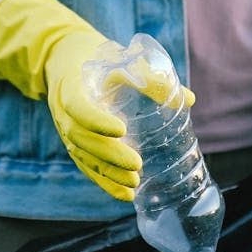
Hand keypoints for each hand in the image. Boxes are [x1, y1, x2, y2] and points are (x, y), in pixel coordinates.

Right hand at [0, 0, 193, 200]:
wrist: (63, 60)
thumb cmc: (96, 57)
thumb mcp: (119, 59)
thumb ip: (150, 77)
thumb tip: (188, 99)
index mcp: (70, 86)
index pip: (78, 106)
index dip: (97, 120)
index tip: (121, 129)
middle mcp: (63, 112)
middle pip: (82, 138)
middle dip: (109, 155)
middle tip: (136, 164)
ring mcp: (65, 129)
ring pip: (83, 156)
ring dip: (107, 173)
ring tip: (134, 184)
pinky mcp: (73, 142)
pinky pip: (85, 165)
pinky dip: (103, 181)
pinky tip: (124, 194)